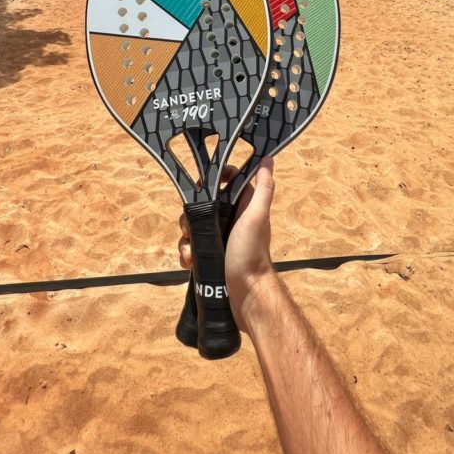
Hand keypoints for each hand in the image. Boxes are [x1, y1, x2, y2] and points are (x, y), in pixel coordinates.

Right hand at [177, 157, 276, 331]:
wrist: (245, 295)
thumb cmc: (252, 254)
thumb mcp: (257, 217)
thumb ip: (263, 188)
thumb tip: (267, 158)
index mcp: (243, 206)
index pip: (224, 183)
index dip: (212, 180)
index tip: (200, 186)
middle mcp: (230, 219)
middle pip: (202, 205)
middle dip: (191, 215)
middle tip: (190, 228)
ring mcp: (218, 238)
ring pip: (192, 227)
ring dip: (186, 238)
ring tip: (191, 252)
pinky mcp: (208, 255)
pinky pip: (190, 247)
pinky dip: (186, 254)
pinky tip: (190, 263)